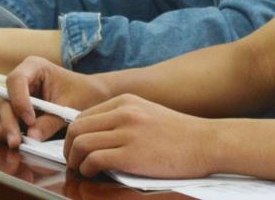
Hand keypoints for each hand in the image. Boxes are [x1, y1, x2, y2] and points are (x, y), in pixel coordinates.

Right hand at [0, 56, 109, 148]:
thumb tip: (31, 137)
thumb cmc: (84, 93)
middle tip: (17, 143)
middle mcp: (19, 81)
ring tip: (17, 144)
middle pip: (0, 101)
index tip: (30, 121)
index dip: (19, 101)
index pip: (16, 80)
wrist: (91, 97)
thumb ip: (52, 121)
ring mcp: (12, 97)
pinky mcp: (10, 112)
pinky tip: (18, 143)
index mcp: (34, 67)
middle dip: (7, 124)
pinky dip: (2, 135)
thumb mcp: (72, 106)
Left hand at [63, 94, 215, 178]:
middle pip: (76, 129)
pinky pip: (93, 161)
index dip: (73, 135)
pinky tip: (95, 174)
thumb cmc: (180, 134)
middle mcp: (124, 113)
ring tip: (83, 170)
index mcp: (127, 101)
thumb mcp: (148, 114)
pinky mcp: (131, 154)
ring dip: (75, 161)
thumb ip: (123, 119)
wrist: (206, 142)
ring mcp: (128, 133)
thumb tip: (96, 135)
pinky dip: (87, 170)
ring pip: (80, 144)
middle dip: (68, 149)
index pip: (83, 116)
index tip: (77, 149)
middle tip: (74, 162)